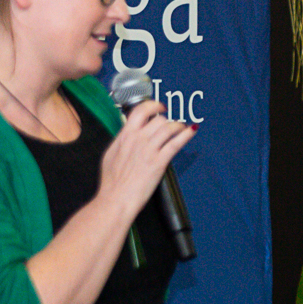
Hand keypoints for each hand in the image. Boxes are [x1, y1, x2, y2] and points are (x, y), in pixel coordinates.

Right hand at [99, 99, 195, 215]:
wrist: (116, 198)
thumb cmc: (112, 182)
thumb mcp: (111, 154)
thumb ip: (121, 141)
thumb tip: (127, 135)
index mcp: (125, 136)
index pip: (140, 111)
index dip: (153, 105)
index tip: (160, 106)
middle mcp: (138, 139)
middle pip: (159, 119)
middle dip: (166, 121)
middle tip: (170, 126)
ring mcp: (149, 149)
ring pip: (169, 128)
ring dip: (178, 126)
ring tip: (181, 129)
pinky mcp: (159, 161)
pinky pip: (176, 143)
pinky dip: (186, 135)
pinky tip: (191, 131)